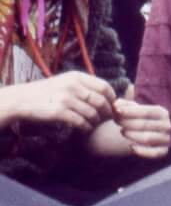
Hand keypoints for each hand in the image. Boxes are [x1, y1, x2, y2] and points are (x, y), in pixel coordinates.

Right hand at [0, 71, 115, 132]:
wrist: (23, 99)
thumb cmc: (47, 91)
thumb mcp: (66, 81)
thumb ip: (84, 85)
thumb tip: (107, 94)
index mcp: (76, 77)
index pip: (104, 87)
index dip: (112, 98)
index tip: (112, 105)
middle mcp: (72, 86)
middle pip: (101, 101)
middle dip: (107, 112)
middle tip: (107, 118)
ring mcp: (65, 99)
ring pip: (92, 113)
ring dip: (96, 121)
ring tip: (94, 123)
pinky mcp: (58, 112)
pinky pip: (81, 122)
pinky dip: (86, 127)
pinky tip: (85, 128)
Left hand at [113, 99, 170, 158]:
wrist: (138, 133)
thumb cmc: (133, 118)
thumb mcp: (129, 110)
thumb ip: (122, 105)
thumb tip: (116, 104)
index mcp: (162, 113)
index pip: (148, 111)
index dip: (132, 111)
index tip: (117, 110)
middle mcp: (167, 125)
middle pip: (146, 124)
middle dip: (128, 123)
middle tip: (117, 121)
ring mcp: (165, 138)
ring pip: (149, 138)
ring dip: (133, 135)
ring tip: (122, 131)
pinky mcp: (163, 151)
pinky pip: (155, 153)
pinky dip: (143, 151)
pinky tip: (131, 147)